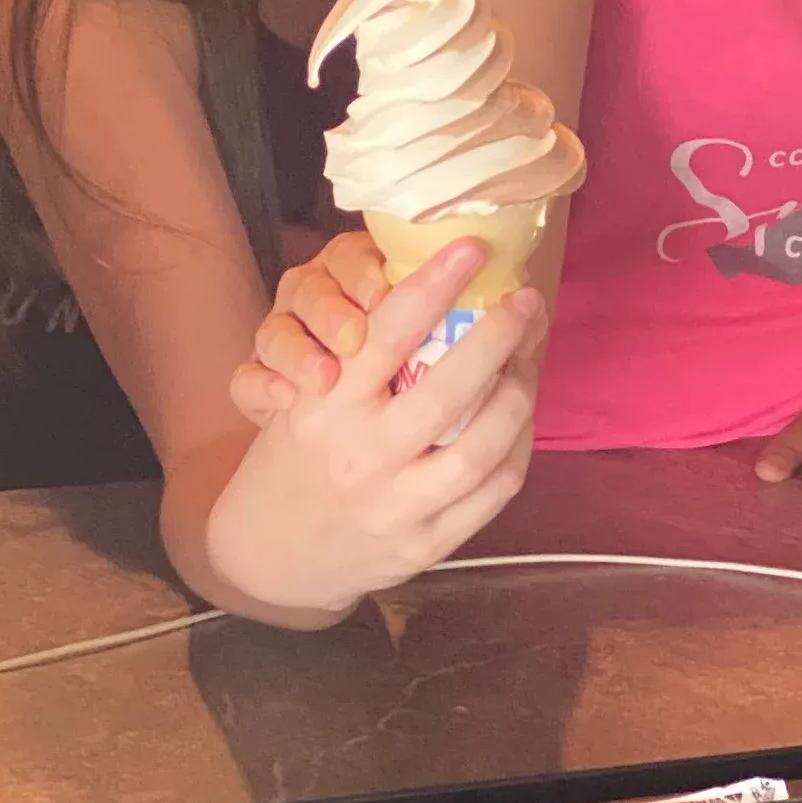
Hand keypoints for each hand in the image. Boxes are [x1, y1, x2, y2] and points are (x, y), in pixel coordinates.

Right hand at [207, 239, 546, 613]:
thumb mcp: (304, 397)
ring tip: (530, 356)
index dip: (434, 285)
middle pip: (447, 392)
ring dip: (520, 392)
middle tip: (525, 301)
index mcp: (325, 409)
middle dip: (499, 337)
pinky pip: (495, 491)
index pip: (386, 335)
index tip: (472, 248)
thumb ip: (357, 352)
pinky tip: (521, 414)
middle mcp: (361, 458)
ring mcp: (397, 508)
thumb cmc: (297, 454)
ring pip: (483, 446)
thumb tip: (430, 281)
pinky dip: (519, 444)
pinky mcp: (428, 544)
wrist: (271, 554)